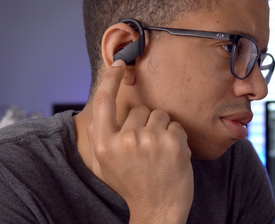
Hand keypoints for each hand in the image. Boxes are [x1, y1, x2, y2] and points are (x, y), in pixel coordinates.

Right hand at [87, 60, 193, 223]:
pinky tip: (172, 156)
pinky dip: (176, 137)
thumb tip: (100, 109)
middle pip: (139, 109)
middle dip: (145, 123)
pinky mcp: (172, 143)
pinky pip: (175, 125)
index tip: (119, 64)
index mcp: (104, 145)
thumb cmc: (131, 185)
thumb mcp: (104, 165)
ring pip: (159, 115)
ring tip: (159, 153)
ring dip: (161, 129)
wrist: (159, 210)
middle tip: (147, 149)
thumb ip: (98, 136)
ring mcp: (150, 141)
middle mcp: (125, 140)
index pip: (103, 101)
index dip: (110, 79)